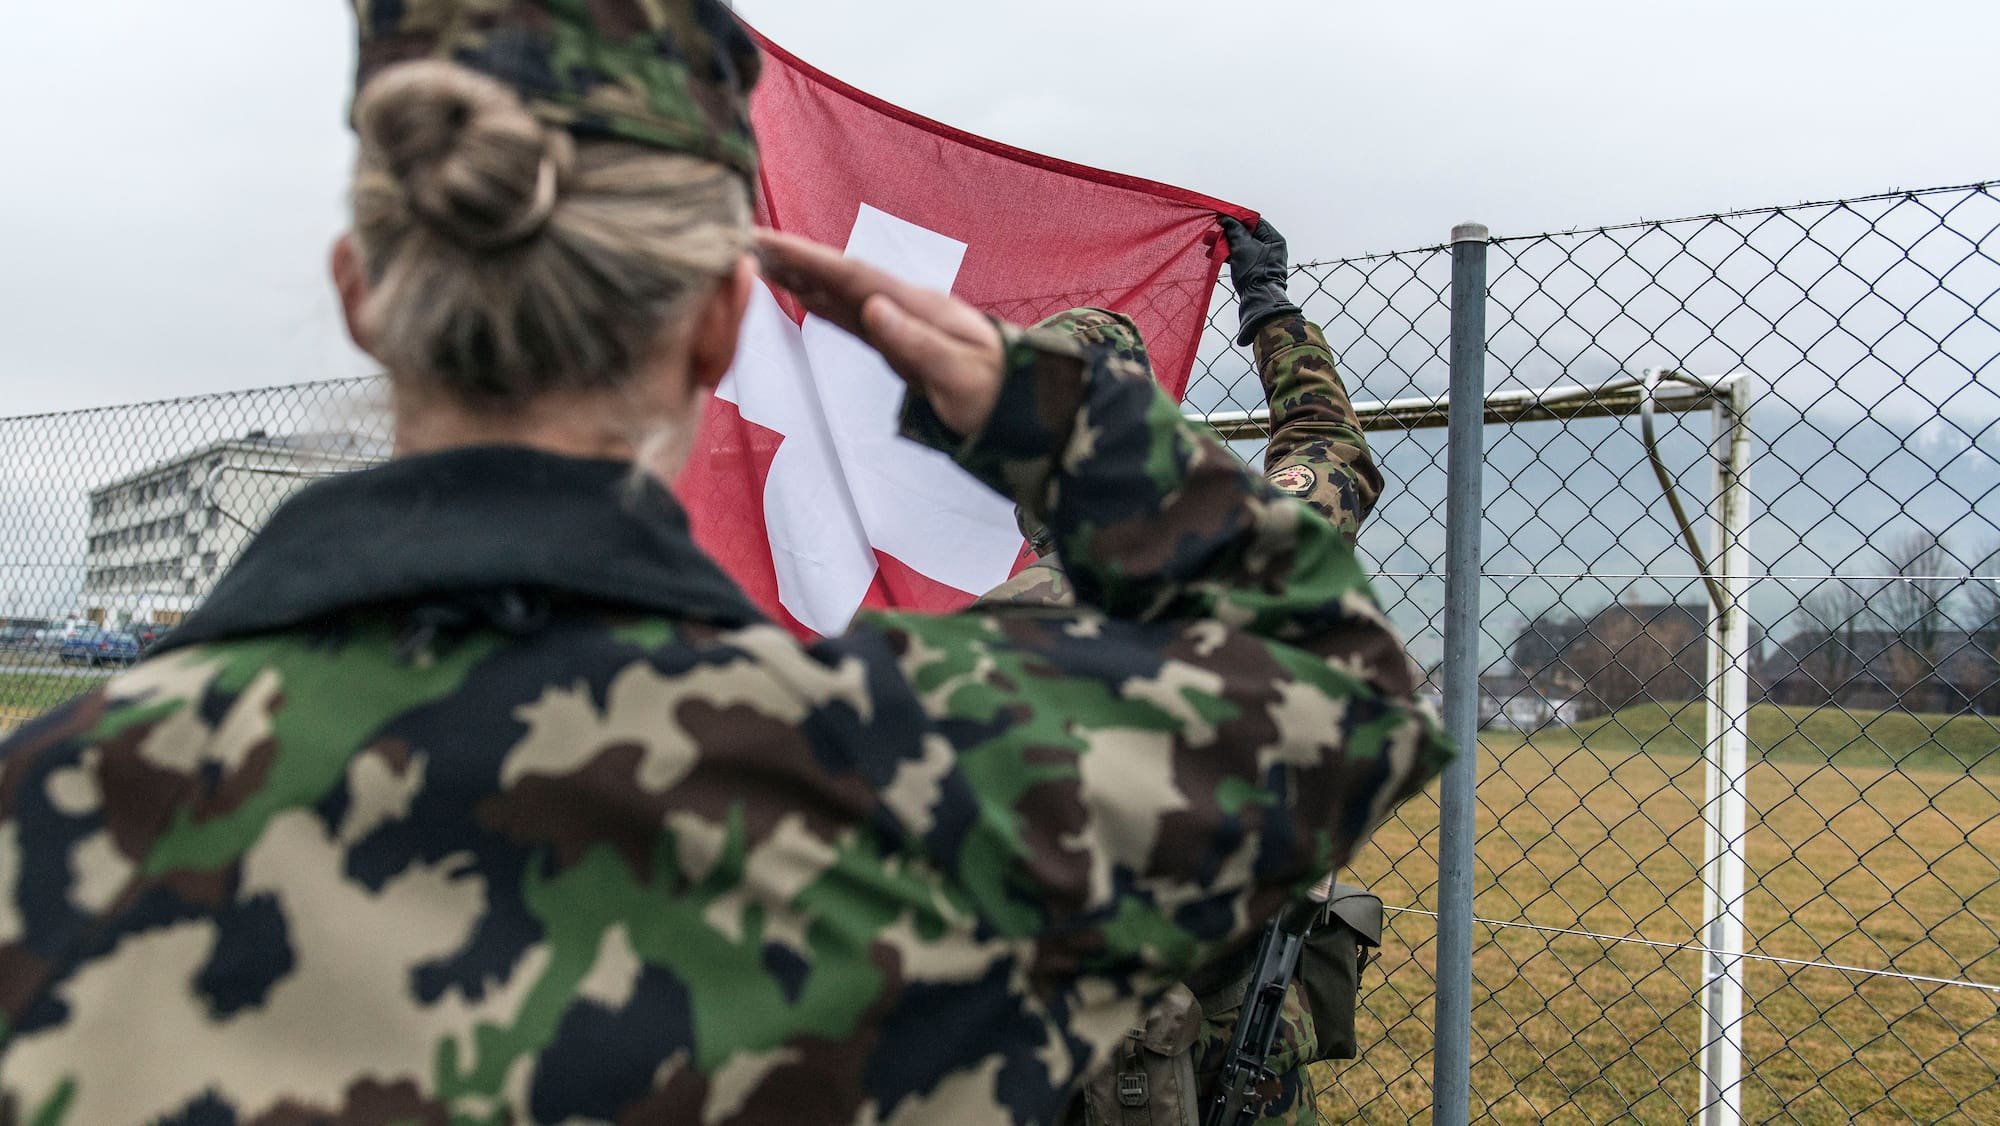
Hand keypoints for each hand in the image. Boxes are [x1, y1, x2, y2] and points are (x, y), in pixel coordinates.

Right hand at [753, 229, 1004, 435]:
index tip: (766, 241)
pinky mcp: (901, 342)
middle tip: (743, 240)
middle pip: (840, 275)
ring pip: (842, 292)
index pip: (852, 276)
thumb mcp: (958, 375)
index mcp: (918, 307)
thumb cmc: (996, 396)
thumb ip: (914, 343)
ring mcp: (903, 322)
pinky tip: (802, 295)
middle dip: (793, 257)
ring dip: (802, 274)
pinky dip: (822, 301)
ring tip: (759, 260)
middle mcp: (906, 306)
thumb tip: (871, 308)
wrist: (1028, 408)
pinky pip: (852, 316)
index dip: (806, 258)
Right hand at [1220, 215, 1301, 346]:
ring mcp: (1262, 260)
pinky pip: (1240, 257)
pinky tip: (1213, 255)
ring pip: (1241, 246)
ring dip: (1224, 244)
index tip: (1221, 217)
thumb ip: (1234, 230)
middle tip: (1210, 233)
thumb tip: (1227, 219)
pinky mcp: (1254, 270)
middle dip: (1226, 233)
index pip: (1254, 221)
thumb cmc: (1254, 272)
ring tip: (1207, 244)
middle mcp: (1270, 247)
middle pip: (1246, 233)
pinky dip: (1228, 255)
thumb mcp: (1242, 246)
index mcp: (1273, 238)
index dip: (1236, 218)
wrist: (1258, 301)